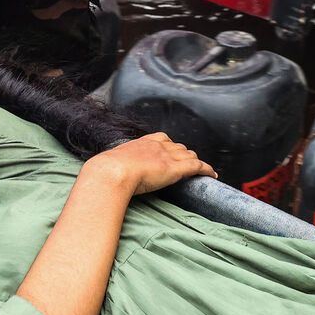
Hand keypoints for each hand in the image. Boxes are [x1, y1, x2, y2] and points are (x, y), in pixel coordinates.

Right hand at [86, 133, 214, 194]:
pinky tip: (212, 175)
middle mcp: (157, 145)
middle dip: (183, 154)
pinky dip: (206, 170)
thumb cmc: (105, 170)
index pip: (161, 139)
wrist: (111, 172)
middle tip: (185, 164)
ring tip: (199, 170)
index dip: (168, 146)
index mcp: (141, 142)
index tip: (169, 152)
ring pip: (188, 155)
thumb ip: (113, 166)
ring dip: (193, 161)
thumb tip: (101, 173)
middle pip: (178, 146)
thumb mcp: (109, 163)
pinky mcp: (176, 168)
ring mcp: (167, 156)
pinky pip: (197, 166)